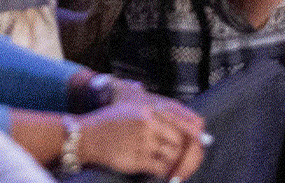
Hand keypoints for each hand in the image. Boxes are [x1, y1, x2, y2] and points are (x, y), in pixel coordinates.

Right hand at [76, 96, 206, 180]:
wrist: (85, 136)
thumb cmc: (111, 124)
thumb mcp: (134, 111)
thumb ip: (160, 118)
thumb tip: (195, 130)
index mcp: (148, 111)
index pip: (183, 124)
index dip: (196, 137)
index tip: (199, 144)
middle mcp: (147, 124)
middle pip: (182, 143)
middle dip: (189, 154)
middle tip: (191, 161)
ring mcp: (142, 142)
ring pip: (173, 157)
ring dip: (176, 164)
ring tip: (173, 166)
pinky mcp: (137, 159)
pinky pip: (161, 169)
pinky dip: (166, 173)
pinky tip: (162, 172)